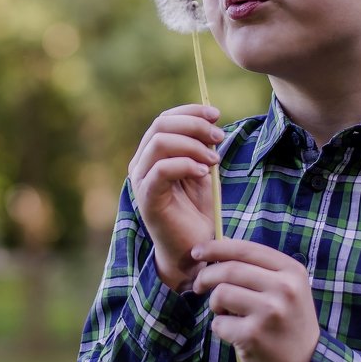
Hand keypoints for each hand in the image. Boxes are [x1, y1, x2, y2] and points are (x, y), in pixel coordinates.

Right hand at [128, 104, 223, 291]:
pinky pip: (162, 169)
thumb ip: (201, 147)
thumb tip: (210, 120)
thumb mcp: (202, 171)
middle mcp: (141, 163)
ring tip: (214, 161)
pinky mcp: (146, 197)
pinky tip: (204, 173)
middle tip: (219, 137)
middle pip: (161, 124)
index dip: (190, 111)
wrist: (192, 250)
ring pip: (160, 142)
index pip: (164, 119)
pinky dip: (186, 165)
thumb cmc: (196, 212)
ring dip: (193, 145)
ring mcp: (140, 180)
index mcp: (152, 154)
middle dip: (194, 125)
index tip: (216, 114)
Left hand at [192, 240, 319, 361]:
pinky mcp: (254, 335)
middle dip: (206, 276)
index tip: (196, 252)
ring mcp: (269, 312)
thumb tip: (219, 244)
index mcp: (291, 270)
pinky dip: (220, 327)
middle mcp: (284, 288)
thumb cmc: (287, 320)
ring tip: (225, 312)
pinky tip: (234, 332)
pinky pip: (219, 322)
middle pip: (229, 269)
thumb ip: (258, 266)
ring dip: (214, 303)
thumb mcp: (286, 286)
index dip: (215, 248)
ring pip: (221, 293)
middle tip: (199, 285)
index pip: (245, 249)